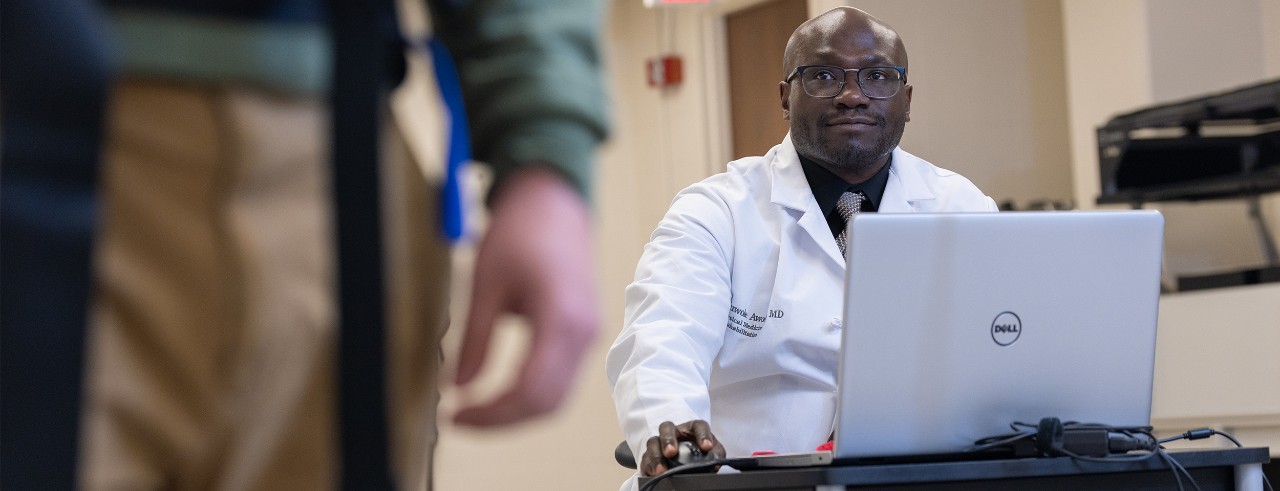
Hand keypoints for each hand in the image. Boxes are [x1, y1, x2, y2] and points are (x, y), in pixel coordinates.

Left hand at [452, 168, 598, 425]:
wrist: (555, 201)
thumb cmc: (523, 230)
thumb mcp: (486, 283)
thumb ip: (474, 339)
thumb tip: (457, 386)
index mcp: (561, 318)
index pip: (530, 390)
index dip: (491, 414)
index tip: (454, 416)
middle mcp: (584, 333)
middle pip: (547, 404)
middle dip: (502, 420)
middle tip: (460, 419)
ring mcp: (589, 335)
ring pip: (557, 398)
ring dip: (517, 412)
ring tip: (475, 409)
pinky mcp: (583, 333)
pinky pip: (561, 380)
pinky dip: (531, 395)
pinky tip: (499, 391)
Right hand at [641, 420, 725, 475]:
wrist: (683, 462)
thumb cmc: (698, 453)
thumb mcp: (710, 453)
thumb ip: (715, 454)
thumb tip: (715, 463)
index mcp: (691, 429)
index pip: (698, 426)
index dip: (702, 435)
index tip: (707, 447)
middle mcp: (673, 433)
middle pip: (667, 428)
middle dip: (668, 439)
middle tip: (671, 452)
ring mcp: (659, 444)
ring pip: (653, 442)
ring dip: (656, 455)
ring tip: (662, 470)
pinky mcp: (649, 457)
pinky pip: (645, 459)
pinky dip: (649, 466)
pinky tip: (654, 473)